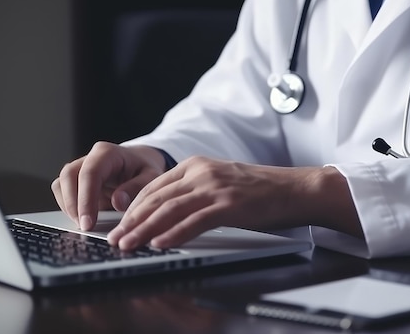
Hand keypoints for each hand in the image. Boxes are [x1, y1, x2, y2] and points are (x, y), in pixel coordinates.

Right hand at [51, 142, 165, 229]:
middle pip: (69, 176)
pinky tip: (81, 218)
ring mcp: (80, 167)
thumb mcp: (151, 176)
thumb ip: (137, 188)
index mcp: (107, 153)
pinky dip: (68, 206)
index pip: (90, 173)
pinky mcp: (76, 179)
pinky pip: (62, 190)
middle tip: (84, 226)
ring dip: (68, 205)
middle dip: (73, 204)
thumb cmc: (144, 169)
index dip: (86, 199)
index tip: (88, 222)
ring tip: (83, 224)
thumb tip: (118, 202)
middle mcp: (90, 157)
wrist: (140, 163)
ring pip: (61, 183)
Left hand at [107, 156, 360, 249]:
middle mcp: (201, 172)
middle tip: (116, 239)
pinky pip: (195, 221)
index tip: (120, 224)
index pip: (154, 186)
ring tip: (129, 245)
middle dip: (132, 221)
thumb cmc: (258, 189)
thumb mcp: (219, 181)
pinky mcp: (229, 204)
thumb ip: (193, 190)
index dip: (133, 207)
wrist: (293, 188)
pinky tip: (160, 244)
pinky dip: (175, 234)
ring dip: (145, 230)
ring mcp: (215, 187)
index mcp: (196, 165)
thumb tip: (166, 213)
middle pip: (157, 198)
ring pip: (170, 209)